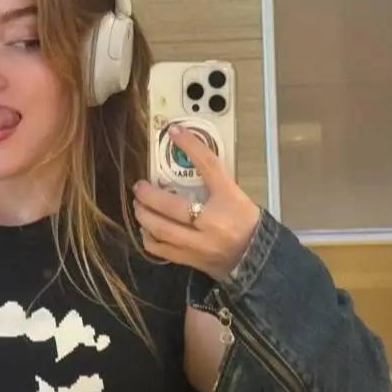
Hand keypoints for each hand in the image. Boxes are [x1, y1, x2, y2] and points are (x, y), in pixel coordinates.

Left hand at [133, 125, 260, 280]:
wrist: (254, 257)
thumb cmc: (245, 222)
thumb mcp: (236, 196)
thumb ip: (213, 182)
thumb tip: (185, 164)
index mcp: (229, 201)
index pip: (209, 167)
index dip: (191, 147)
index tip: (174, 132)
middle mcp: (212, 223)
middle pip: (173, 206)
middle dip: (150, 195)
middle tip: (139, 186)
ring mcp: (198, 245)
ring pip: (162, 229)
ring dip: (144, 215)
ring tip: (138, 205)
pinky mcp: (189, 259)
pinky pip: (161, 249)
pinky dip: (148, 238)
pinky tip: (145, 228)